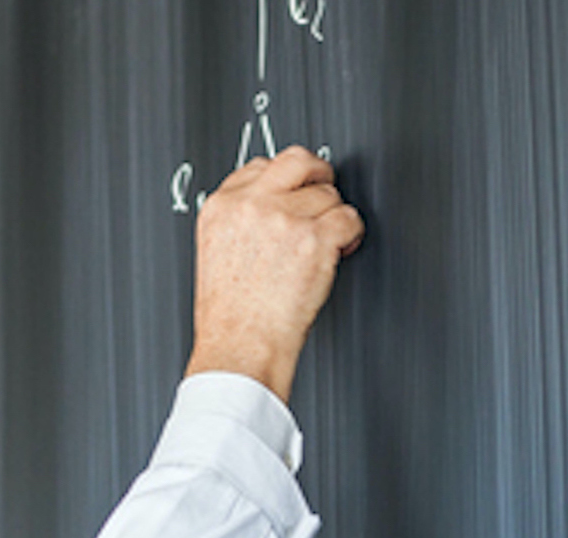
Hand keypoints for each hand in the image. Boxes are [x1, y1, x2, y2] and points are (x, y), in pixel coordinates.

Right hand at [186, 147, 365, 401]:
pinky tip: (340, 250)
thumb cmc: (229, 314)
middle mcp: (252, 205)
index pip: (262, 165)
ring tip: (323, 247)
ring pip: (329, 196)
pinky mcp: (315, 239)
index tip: (293, 197)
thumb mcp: (215, 252)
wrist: (240, 345)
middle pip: (298, 160)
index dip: (285, 181)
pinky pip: (349, 218)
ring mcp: (284, 218)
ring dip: (333, 219)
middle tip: (323, 195)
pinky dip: (351, 235)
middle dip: (317, 175)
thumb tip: (273, 203)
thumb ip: (240, 218)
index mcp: (222, 205)